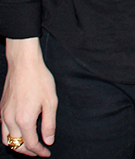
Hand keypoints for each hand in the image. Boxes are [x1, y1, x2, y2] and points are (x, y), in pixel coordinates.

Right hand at [1, 38, 56, 156]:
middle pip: (16, 145)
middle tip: (39, 151)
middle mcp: (11, 120)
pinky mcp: (1, 108)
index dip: (39, 151)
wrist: (24, 63)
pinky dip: (10, 135)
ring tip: (28, 144)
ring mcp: (4, 114)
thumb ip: (49, 124)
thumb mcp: (51, 101)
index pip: (31, 144)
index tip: (46, 153)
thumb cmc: (39, 79)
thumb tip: (48, 141)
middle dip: (28, 152)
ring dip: (17, 145)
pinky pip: (2, 129)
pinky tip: (19, 131)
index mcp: (24, 120)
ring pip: (6, 139)